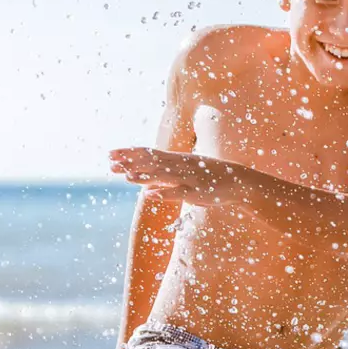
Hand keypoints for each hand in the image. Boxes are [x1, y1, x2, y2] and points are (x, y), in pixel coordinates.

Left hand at [108, 147, 238, 205]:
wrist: (238, 182)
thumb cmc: (210, 179)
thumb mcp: (185, 175)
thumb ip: (166, 179)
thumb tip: (145, 186)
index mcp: (176, 160)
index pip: (147, 153)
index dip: (128, 153)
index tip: (110, 154)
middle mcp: (179, 165)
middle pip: (151, 162)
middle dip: (130, 162)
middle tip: (109, 162)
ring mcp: (188, 177)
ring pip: (162, 175)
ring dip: (144, 175)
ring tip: (126, 176)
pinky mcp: (197, 191)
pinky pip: (178, 192)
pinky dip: (164, 192)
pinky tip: (150, 195)